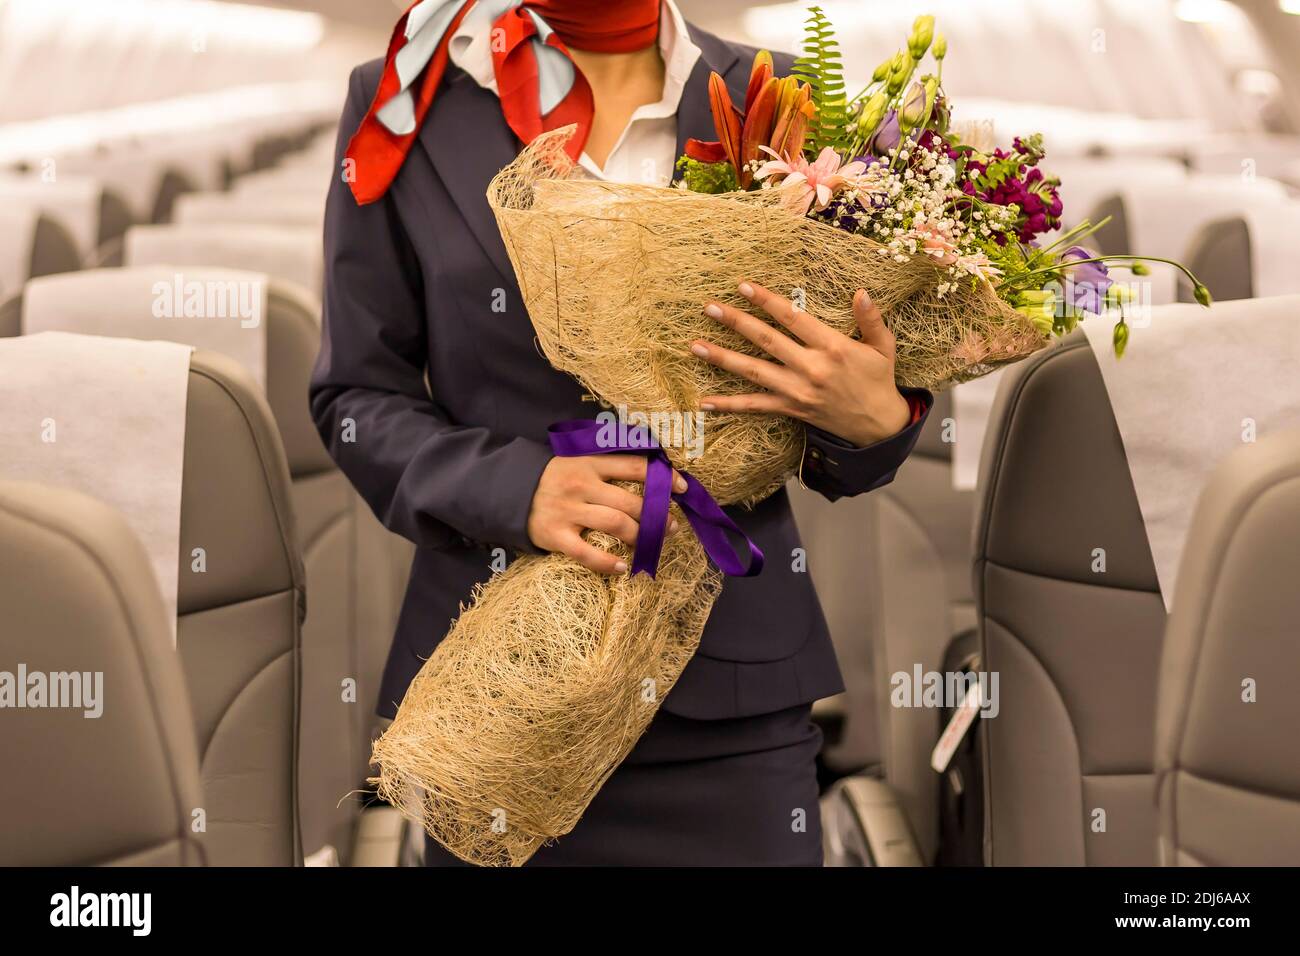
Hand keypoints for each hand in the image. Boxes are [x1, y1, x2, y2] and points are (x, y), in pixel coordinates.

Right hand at [527, 454, 684, 574]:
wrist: (509, 490)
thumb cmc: (554, 478)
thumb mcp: (578, 461)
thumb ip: (608, 466)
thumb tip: (651, 475)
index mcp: (589, 463)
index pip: (634, 466)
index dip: (662, 477)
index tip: (682, 487)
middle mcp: (581, 485)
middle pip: (629, 502)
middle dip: (656, 516)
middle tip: (670, 527)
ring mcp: (568, 511)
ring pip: (614, 524)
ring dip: (640, 537)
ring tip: (653, 545)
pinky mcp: (555, 535)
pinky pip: (586, 553)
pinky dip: (607, 563)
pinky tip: (623, 568)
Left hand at [691, 282, 910, 447]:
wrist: (879, 426)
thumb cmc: (878, 379)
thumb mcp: (883, 346)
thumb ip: (871, 319)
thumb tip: (861, 292)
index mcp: (832, 347)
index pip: (793, 318)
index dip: (767, 301)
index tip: (744, 286)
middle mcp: (811, 368)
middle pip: (767, 341)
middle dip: (736, 322)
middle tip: (709, 307)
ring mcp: (797, 391)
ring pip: (754, 372)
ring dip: (723, 358)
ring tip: (695, 346)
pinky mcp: (790, 409)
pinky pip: (755, 407)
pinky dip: (729, 405)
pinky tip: (705, 402)